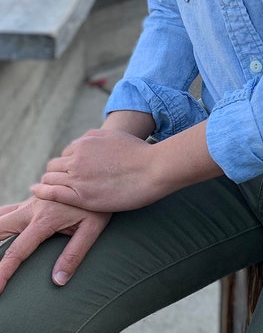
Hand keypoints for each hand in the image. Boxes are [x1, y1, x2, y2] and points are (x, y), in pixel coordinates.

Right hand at [0, 197, 110, 292]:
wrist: (102, 177)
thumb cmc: (99, 205)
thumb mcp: (92, 229)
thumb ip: (74, 254)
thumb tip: (58, 280)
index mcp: (44, 220)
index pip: (16, 251)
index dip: (2, 272)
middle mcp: (32, 209)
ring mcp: (31, 202)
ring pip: (0, 216)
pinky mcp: (34, 198)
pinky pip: (8, 210)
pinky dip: (0, 220)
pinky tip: (3, 230)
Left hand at [31, 129, 164, 212]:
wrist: (155, 169)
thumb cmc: (140, 154)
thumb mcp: (116, 136)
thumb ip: (96, 138)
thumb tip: (84, 142)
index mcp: (86, 142)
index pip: (66, 154)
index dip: (69, 164)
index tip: (76, 174)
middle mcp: (78, 157)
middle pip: (54, 166)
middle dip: (57, 174)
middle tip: (64, 184)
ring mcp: (78, 177)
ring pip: (49, 178)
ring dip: (50, 183)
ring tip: (53, 192)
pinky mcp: (81, 196)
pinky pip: (51, 193)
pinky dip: (42, 191)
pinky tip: (36, 192)